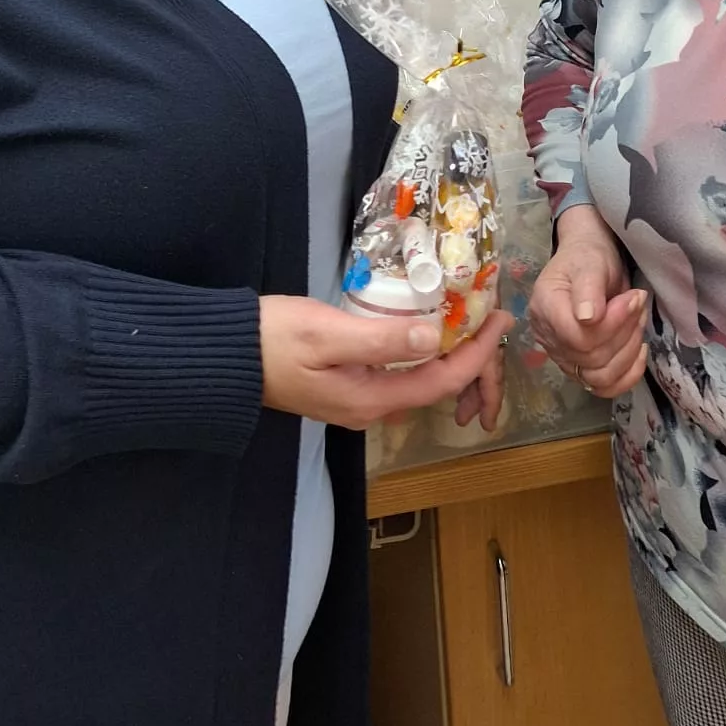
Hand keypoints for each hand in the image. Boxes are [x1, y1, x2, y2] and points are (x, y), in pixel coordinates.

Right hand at [260, 296, 513, 428]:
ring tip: (469, 321)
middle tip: (490, 316)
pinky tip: (426, 332)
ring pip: (419, 383)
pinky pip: (400, 376)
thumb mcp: (327, 332)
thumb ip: (381, 339)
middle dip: (470, 357)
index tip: (500, 317)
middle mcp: (371, 408)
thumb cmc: (273, 340)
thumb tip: (434, 336)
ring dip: (449, 355)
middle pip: (437, 387)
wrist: (225, 360)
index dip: (477, 351)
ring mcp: (358, 402)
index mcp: (372, 399)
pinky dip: (423, 354)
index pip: (442, 379)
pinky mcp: (346, 388)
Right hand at [528, 203, 649, 396]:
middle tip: (639, 303)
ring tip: (638, 321)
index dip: (611, 324)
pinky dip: (628, 375)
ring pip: (599, 377)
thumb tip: (587, 318)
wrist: (590, 262)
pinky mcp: (579, 367)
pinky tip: (640, 352)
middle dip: (624, 332)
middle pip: (590, 358)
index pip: (576, 336)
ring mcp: (562, 356)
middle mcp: (548, 337)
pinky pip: (604, 387)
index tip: (634, 297)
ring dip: (628, 352)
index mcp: (545, 307)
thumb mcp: (590, 262)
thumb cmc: (589, 256)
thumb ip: (588, 288)